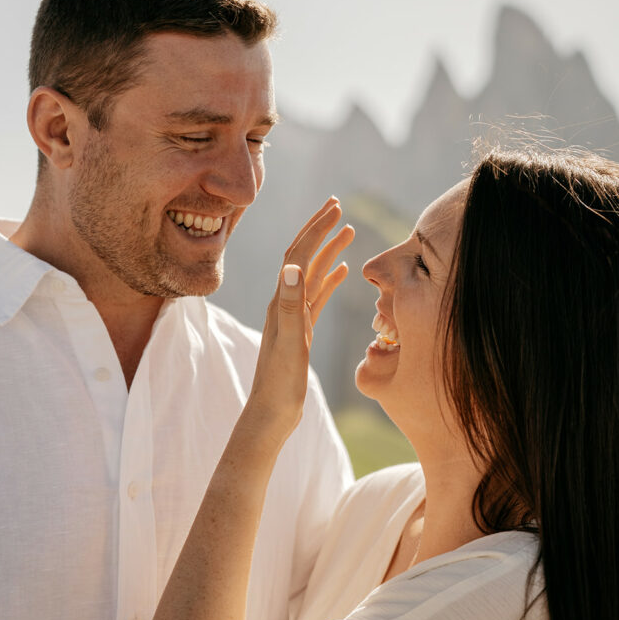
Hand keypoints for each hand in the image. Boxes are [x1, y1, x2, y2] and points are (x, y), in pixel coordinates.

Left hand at [248, 197, 354, 433]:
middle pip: (302, 255)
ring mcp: (293, 315)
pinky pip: (318, 296)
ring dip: (328, 250)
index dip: (316, 229)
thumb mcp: (289, 343)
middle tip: (337, 205)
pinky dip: (330, 279)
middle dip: (319, 229)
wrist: (270, 413)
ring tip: (348, 232)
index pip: (298, 254)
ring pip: (313, 274)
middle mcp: (284, 302)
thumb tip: (293, 266)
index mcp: (281, 301)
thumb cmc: (279, 383)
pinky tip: (342, 272)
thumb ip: (291, 305)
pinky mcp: (301, 329)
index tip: (335, 208)